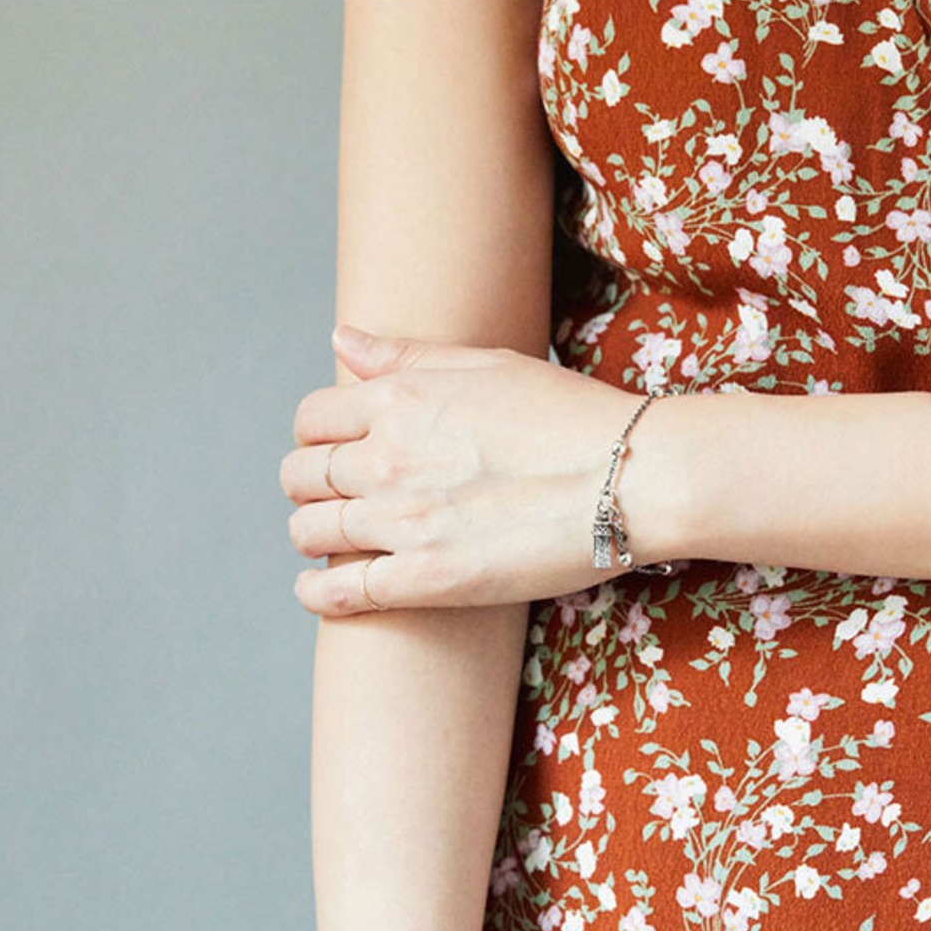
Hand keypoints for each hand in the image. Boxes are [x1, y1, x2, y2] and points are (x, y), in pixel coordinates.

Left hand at [279, 326, 682, 615]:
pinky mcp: (428, 579)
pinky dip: (318, 592)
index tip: (330, 446)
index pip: (314, 417)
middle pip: (301, 475)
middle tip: (330, 493)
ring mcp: (405, 521)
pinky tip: (318, 589)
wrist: (628, 476)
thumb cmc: (570, 414)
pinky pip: (341, 592)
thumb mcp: (488, 364)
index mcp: (402, 399)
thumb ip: (406, 355)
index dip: (315, 433)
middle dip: (307, 483)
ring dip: (311, 533)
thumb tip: (341, 337)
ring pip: (311, 530)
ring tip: (330, 537)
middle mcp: (390, 457)